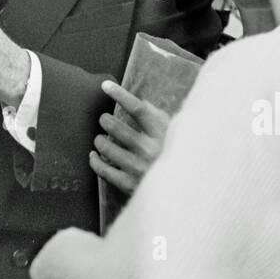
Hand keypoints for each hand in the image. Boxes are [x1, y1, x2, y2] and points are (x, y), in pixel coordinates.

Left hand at [88, 79, 169, 195]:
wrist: (185, 192)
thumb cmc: (175, 157)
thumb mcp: (174, 135)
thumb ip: (159, 118)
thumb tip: (141, 102)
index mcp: (163, 135)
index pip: (138, 108)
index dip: (120, 94)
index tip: (105, 86)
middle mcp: (151, 150)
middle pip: (116, 127)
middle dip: (105, 120)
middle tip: (104, 120)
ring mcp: (139, 168)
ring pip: (106, 147)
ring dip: (100, 140)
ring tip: (101, 139)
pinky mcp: (129, 185)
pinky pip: (103, 170)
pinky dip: (95, 160)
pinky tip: (94, 155)